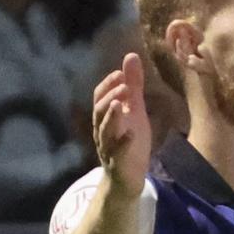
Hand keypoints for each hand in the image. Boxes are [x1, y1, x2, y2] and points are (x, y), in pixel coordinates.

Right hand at [93, 52, 152, 194]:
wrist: (128, 177)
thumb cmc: (129, 141)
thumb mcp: (134, 110)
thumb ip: (133, 85)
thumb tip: (131, 56)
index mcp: (105, 117)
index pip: (100, 96)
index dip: (108, 84)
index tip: (121, 73)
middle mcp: (102, 131)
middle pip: (99, 111)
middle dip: (109, 97)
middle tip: (124, 86)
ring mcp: (109, 147)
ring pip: (104, 131)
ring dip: (111, 117)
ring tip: (119, 105)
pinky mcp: (119, 163)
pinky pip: (118, 153)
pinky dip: (123, 142)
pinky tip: (131, 133)